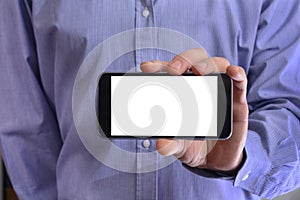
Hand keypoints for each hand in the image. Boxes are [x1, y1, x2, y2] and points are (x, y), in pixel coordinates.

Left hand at [140, 48, 247, 170]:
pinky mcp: (237, 101)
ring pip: (216, 65)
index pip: (170, 71)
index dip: (159, 66)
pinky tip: (232, 73)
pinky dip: (237, 74)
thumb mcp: (179, 146)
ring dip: (206, 64)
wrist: (215, 160)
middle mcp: (200, 86)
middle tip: (173, 70)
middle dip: (183, 59)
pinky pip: (240, 83)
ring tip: (197, 71)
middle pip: (194, 60)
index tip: (147, 68)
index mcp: (181, 92)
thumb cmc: (194, 146)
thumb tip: (161, 145)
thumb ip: (170, 144)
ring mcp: (219, 91)